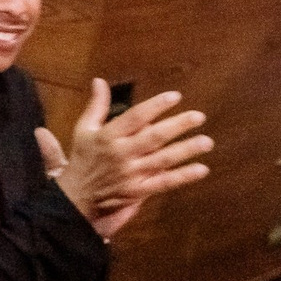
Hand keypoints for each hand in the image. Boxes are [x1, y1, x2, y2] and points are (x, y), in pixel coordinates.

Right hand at [54, 80, 212, 240]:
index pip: (135, 117)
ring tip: (206, 141)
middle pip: (154, 137)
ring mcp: (131, 174)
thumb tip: (99, 81)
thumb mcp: (83, 130)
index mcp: (108, 136)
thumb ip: (96, 106)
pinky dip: (183, 177)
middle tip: (199, 116)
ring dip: (186, 150)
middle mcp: (121, 154)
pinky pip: (164, 183)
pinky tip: (201, 169)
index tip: (175, 96)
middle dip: (178, 126)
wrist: (74, 198)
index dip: (156, 106)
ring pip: (163, 160)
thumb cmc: (82, 160)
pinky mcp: (138, 191)